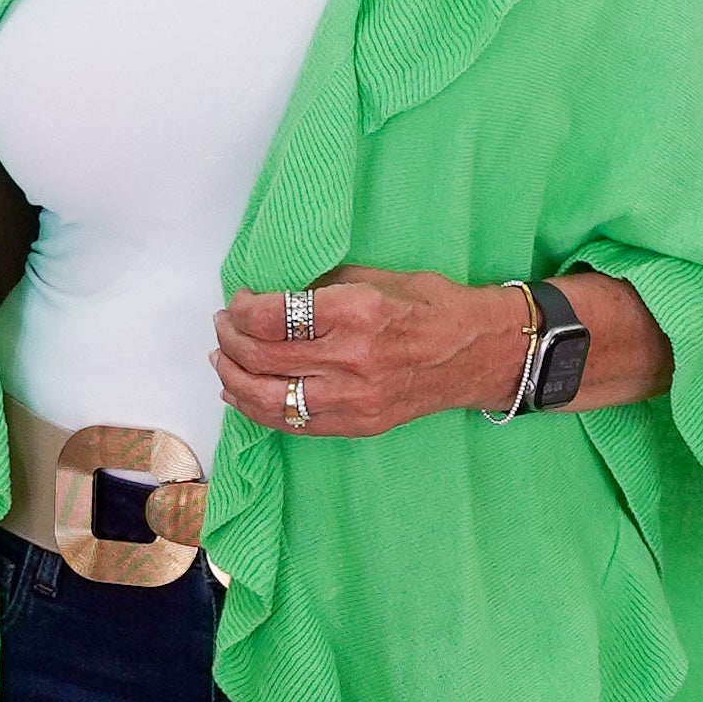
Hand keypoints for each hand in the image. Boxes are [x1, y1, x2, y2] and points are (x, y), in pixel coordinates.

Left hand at [213, 265, 526, 437]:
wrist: (480, 352)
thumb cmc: (432, 306)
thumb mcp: (377, 277)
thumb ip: (322, 286)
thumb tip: (271, 292)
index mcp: (358, 312)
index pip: (274, 316)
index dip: (243, 308)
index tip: (238, 300)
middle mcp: (354, 359)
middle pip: (264, 358)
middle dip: (231, 340)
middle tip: (223, 326)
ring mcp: (356, 399)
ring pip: (269, 399)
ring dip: (235, 380)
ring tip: (223, 361)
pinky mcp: (359, 424)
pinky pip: (294, 423)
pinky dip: (259, 409)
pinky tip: (243, 394)